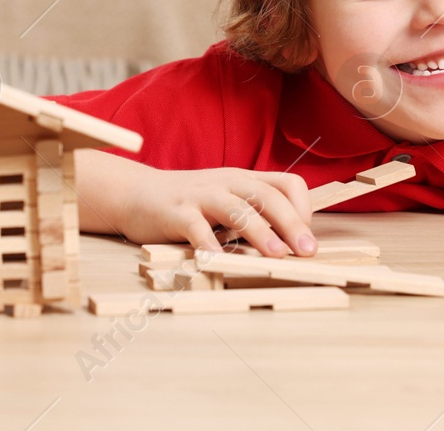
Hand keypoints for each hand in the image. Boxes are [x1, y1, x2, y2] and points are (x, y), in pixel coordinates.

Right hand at [114, 166, 315, 257]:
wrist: (136, 193)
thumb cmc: (189, 204)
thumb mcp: (226, 201)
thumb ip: (253, 216)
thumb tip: (290, 246)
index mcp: (244, 180)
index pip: (287, 184)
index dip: (303, 209)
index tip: (305, 239)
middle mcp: (227, 182)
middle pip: (267, 196)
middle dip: (292, 223)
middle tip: (307, 251)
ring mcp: (201, 195)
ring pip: (237, 208)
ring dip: (260, 232)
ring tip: (277, 256)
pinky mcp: (176, 212)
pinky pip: (197, 228)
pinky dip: (210, 246)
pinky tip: (220, 263)